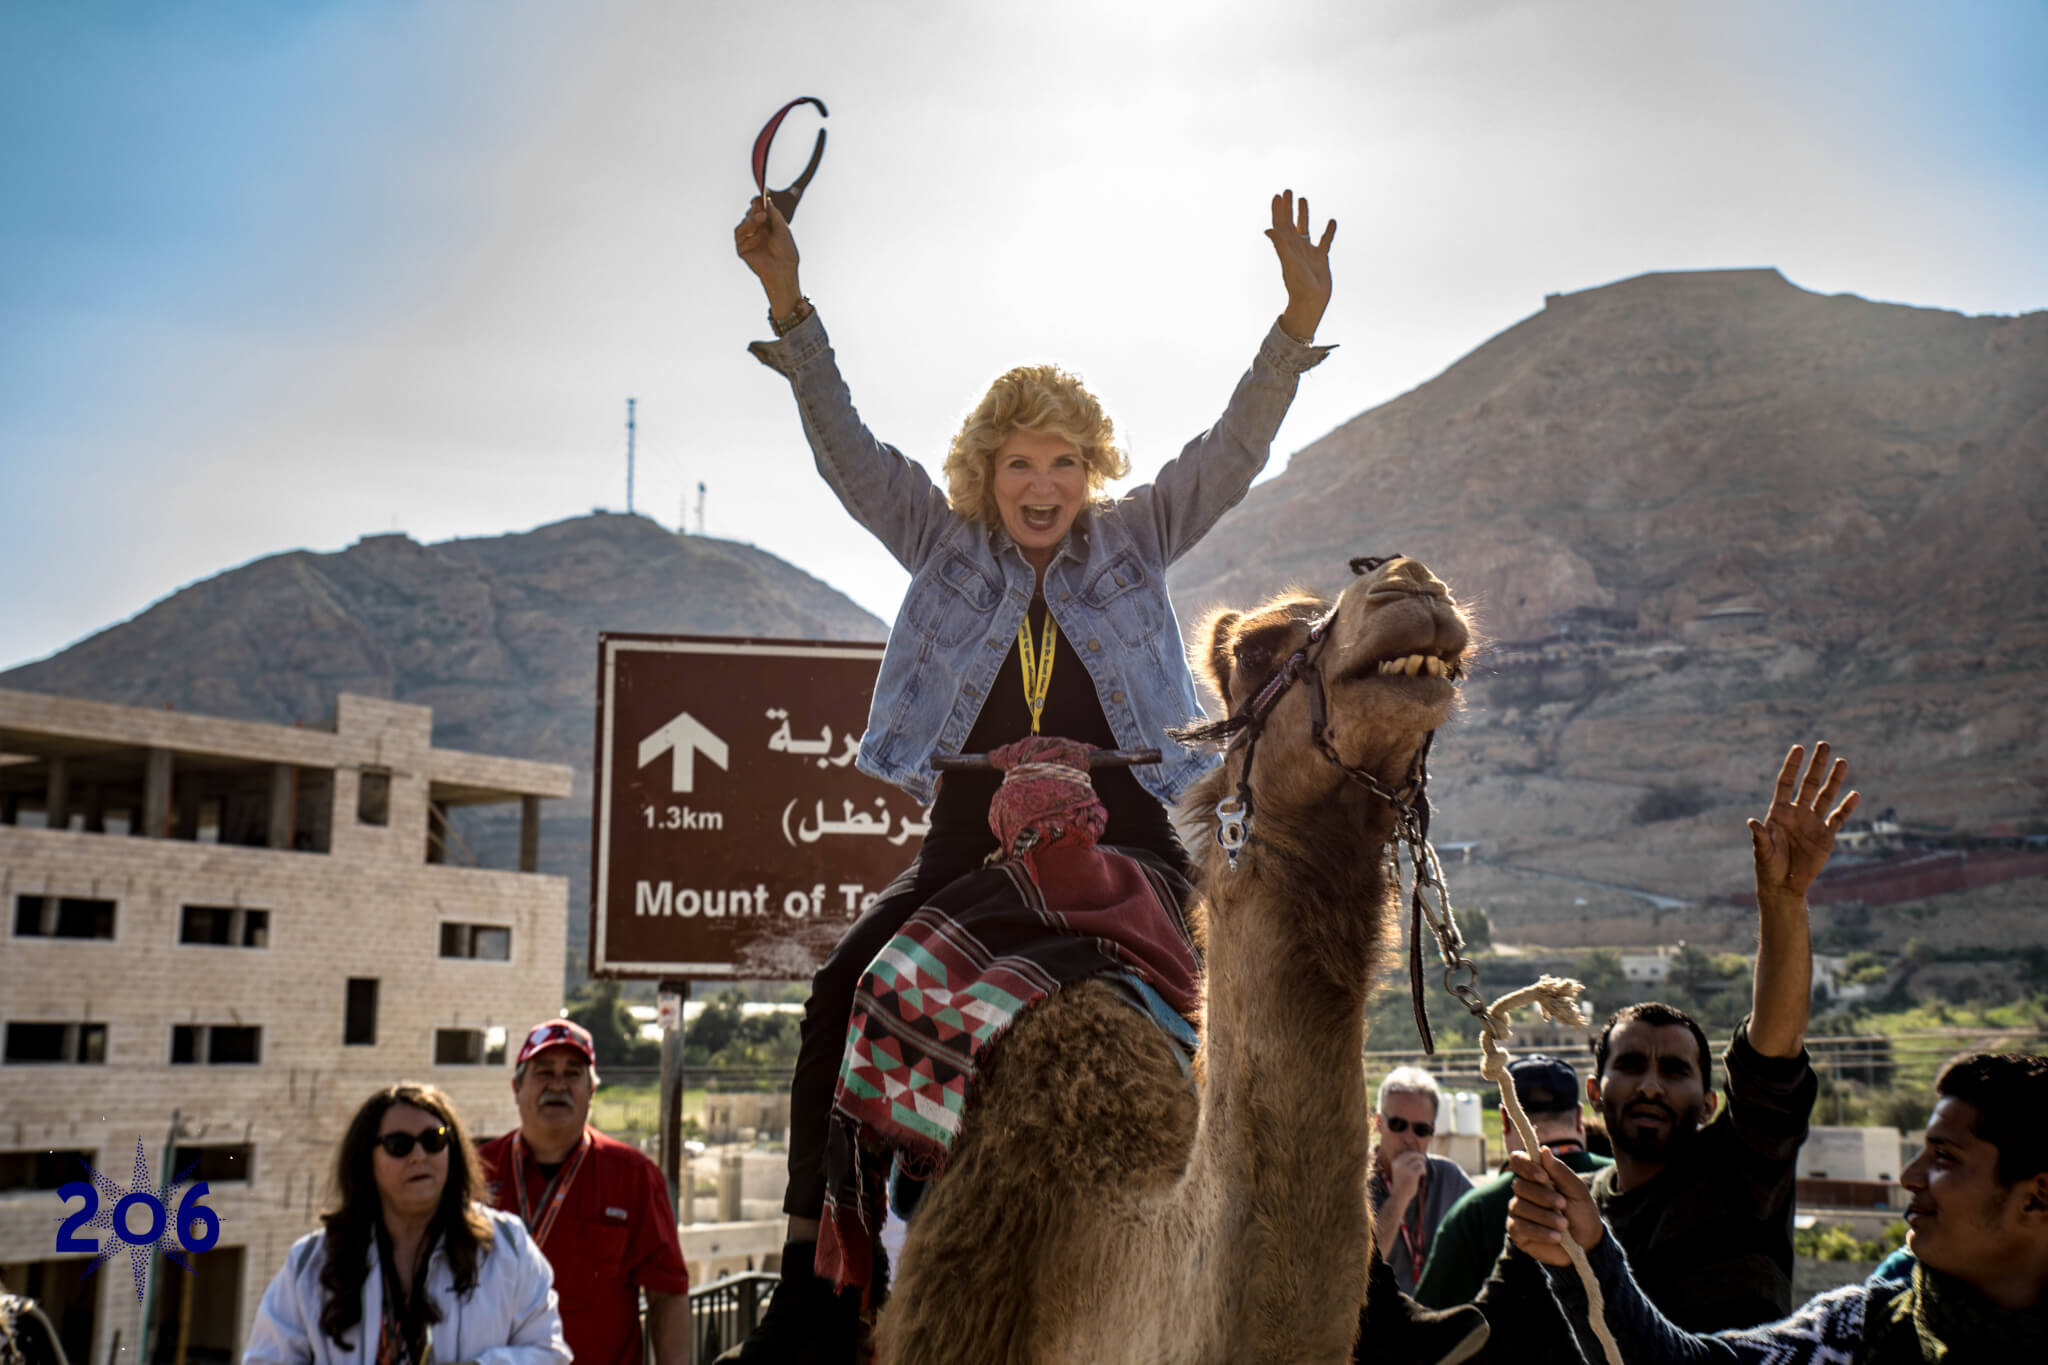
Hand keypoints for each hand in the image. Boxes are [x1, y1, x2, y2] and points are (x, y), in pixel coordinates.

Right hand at [734, 195, 802, 315]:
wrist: (783, 268)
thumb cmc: (785, 250)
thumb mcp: (781, 227)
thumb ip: (773, 213)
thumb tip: (765, 199)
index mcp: (765, 227)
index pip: (758, 211)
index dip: (757, 204)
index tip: (760, 196)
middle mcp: (755, 232)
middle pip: (749, 215)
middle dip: (754, 210)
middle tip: (759, 204)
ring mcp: (748, 241)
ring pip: (743, 224)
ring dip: (752, 219)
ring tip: (762, 217)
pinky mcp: (742, 249)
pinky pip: (740, 235)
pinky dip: (749, 233)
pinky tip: (758, 235)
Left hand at [1265, 189, 1335, 342]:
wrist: (1311, 302)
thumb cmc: (1298, 285)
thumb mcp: (1289, 263)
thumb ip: (1279, 245)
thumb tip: (1268, 229)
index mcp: (1286, 247)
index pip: (1280, 224)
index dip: (1278, 210)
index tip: (1278, 195)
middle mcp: (1296, 248)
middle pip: (1291, 222)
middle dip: (1288, 207)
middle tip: (1288, 191)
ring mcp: (1308, 252)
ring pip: (1305, 229)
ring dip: (1304, 214)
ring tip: (1303, 199)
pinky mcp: (1321, 258)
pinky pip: (1324, 241)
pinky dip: (1328, 231)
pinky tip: (1331, 220)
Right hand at [1388, 1149, 1428, 1197]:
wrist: (1399, 1195)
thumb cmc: (1402, 1183)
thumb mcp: (1400, 1170)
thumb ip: (1406, 1162)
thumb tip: (1418, 1154)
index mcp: (1395, 1162)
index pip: (1407, 1152)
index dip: (1414, 1154)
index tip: (1418, 1159)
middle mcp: (1399, 1164)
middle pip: (1413, 1154)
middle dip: (1420, 1157)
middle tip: (1424, 1161)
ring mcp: (1405, 1169)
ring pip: (1418, 1161)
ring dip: (1422, 1166)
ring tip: (1422, 1171)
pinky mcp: (1411, 1174)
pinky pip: (1421, 1167)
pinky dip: (1424, 1170)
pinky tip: (1423, 1174)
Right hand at [1505, 1149, 1603, 1267]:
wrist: (1587, 1244)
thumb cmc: (1582, 1214)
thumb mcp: (1578, 1192)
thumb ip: (1561, 1172)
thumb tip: (1544, 1150)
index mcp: (1536, 1176)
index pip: (1518, 1160)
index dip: (1526, 1166)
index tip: (1544, 1177)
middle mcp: (1523, 1192)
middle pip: (1519, 1185)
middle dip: (1543, 1196)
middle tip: (1563, 1205)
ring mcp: (1517, 1211)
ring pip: (1519, 1206)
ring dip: (1544, 1216)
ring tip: (1563, 1225)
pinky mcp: (1516, 1231)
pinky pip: (1519, 1227)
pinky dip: (1540, 1231)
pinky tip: (1556, 1236)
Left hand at [1749, 741, 1858, 908]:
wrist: (1784, 885)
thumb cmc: (1768, 866)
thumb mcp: (1763, 851)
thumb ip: (1760, 837)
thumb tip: (1752, 822)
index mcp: (1779, 812)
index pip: (1786, 783)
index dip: (1792, 766)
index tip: (1798, 748)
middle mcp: (1797, 813)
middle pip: (1808, 784)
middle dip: (1816, 765)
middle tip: (1823, 744)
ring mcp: (1813, 823)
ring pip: (1825, 796)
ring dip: (1834, 780)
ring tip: (1842, 761)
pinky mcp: (1826, 836)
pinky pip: (1838, 818)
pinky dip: (1847, 808)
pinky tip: (1855, 795)